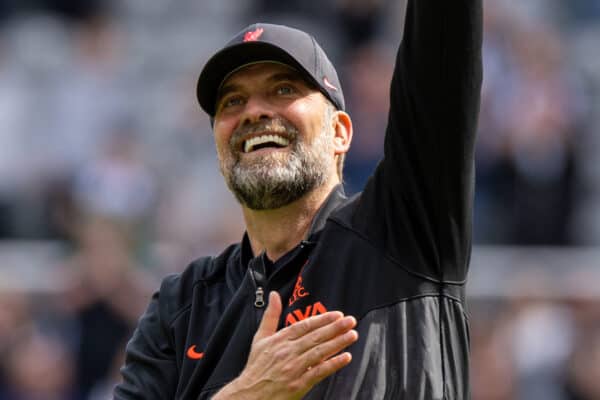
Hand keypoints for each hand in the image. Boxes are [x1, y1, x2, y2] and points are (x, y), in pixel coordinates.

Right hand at [213, 291, 357, 399]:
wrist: (249, 395)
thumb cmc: (256, 366)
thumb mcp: (260, 338)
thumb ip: (270, 316)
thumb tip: (274, 294)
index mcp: (279, 340)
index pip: (304, 326)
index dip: (322, 319)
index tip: (337, 314)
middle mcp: (287, 352)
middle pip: (315, 337)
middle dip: (335, 328)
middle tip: (351, 321)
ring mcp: (293, 368)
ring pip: (319, 352)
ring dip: (338, 343)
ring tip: (352, 334)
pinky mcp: (299, 384)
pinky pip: (319, 372)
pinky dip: (333, 364)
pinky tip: (346, 357)